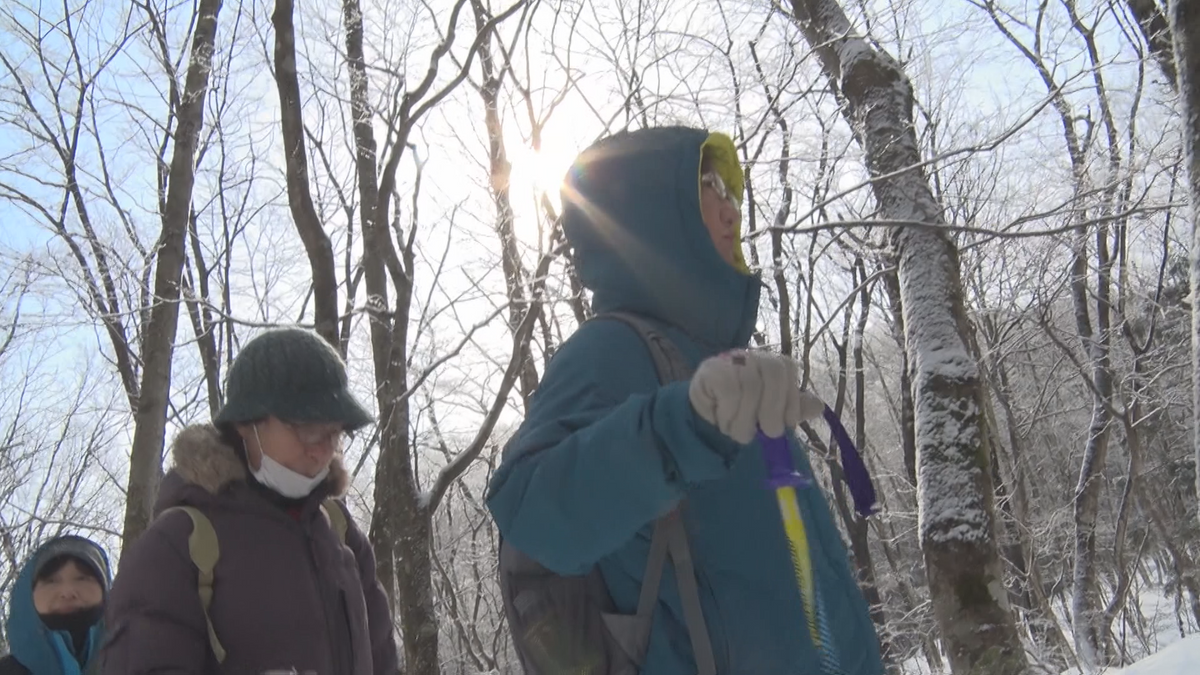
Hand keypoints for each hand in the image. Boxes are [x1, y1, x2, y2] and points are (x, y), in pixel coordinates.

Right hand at [687, 350, 823, 443]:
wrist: (707, 408)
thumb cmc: (744, 409)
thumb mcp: (773, 411)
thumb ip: (794, 408)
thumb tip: (818, 406)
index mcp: (775, 364)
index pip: (788, 369)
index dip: (791, 399)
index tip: (787, 423)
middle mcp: (755, 356)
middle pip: (773, 374)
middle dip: (772, 410)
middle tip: (764, 433)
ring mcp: (732, 360)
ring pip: (750, 387)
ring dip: (745, 419)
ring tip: (738, 431)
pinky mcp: (711, 370)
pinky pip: (729, 392)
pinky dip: (730, 414)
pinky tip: (724, 420)